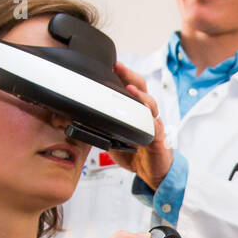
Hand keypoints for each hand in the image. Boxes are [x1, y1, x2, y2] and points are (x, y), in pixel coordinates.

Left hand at [108, 63, 173, 189]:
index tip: (110, 65)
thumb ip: (102, 128)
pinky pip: (155, 126)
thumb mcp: (113, 139)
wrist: (153, 172)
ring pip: (150, 104)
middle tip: (118, 67)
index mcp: (135, 111)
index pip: (129, 87)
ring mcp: (153, 124)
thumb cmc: (136, 154)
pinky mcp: (158, 138)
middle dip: (130, 76)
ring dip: (140, 95)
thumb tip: (79, 121)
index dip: (121, 75)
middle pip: (141, 88)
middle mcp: (146, 114)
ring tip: (130, 88)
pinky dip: (150, 120)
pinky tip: (145, 115)